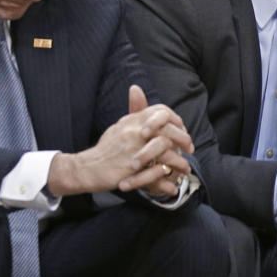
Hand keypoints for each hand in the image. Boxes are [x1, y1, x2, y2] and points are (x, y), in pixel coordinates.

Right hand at [47, 85, 192, 197]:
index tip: (182, 130)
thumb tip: (138, 90)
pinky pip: (156, 173)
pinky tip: (173, 187)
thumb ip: (133, 111)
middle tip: (190, 149)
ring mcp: (133, 149)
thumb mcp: (119, 126)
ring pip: (167, 153)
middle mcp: (134, 132)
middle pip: (168, 130)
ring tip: (185, 169)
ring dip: (179, 163)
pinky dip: (167, 182)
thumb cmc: (106, 150)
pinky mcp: (131, 168)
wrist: (87, 167)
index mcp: (131, 120)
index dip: (176, 121)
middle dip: (184, 140)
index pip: (161, 112)